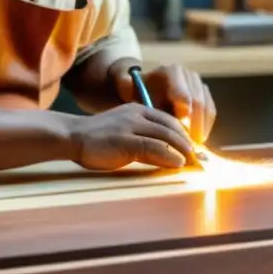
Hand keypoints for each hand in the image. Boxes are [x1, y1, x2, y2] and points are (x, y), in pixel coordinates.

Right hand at [69, 104, 194, 170]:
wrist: (72, 136)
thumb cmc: (98, 140)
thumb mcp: (126, 136)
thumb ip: (146, 142)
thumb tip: (169, 157)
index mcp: (138, 109)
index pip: (170, 120)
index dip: (185, 136)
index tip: (195, 150)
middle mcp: (137, 114)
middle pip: (172, 127)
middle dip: (189, 145)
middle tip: (200, 160)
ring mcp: (131, 126)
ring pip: (166, 135)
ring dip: (184, 151)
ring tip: (193, 164)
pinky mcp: (125, 140)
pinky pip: (154, 146)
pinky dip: (169, 155)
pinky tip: (177, 164)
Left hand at [111, 62, 216, 143]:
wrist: (147, 91)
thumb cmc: (137, 93)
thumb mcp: (128, 88)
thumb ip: (125, 85)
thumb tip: (126, 82)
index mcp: (171, 72)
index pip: (183, 94)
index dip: (184, 113)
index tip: (181, 130)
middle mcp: (189, 76)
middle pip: (198, 102)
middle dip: (194, 125)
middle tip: (189, 145)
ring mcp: (199, 85)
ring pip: (207, 108)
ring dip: (202, 128)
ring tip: (193, 146)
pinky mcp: (206, 96)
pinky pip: (211, 112)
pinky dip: (206, 127)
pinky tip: (198, 141)